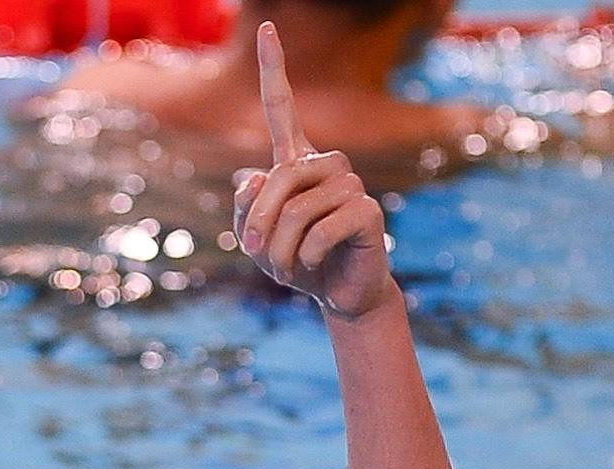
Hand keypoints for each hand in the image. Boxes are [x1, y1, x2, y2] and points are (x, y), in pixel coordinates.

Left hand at [232, 22, 392, 318]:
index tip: (267, 29)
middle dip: (260, 224)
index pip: (282, 108)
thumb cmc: (297, 262)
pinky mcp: (368, 210)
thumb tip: (251, 177)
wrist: (340, 295)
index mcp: (297, 160)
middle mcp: (326, 163)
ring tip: (289, 267)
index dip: (275, 69)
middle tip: (257, 254)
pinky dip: (307, 256)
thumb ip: (245, 209)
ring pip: (298, 209)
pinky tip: (314, 265)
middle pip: (279, 179)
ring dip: (282, 248)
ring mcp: (351, 184)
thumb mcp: (257, 239)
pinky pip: (323, 229)